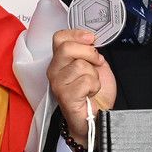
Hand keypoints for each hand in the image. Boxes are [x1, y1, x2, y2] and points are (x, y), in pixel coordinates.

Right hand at [48, 28, 116, 145]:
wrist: (97, 117)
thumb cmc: (94, 94)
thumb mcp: (95, 65)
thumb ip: (90, 51)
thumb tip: (90, 40)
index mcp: (60, 61)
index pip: (59, 37)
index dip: (77, 34)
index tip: (91, 39)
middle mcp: (55, 71)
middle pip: (66, 47)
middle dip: (89, 53)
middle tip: (96, 63)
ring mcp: (58, 84)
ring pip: (80, 65)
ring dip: (94, 74)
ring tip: (91, 84)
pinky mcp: (65, 97)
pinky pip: (86, 81)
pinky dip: (94, 86)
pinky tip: (90, 93)